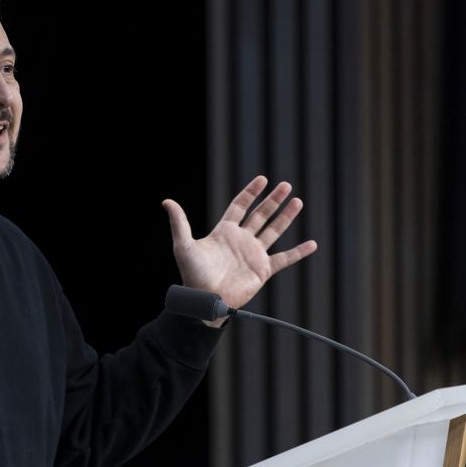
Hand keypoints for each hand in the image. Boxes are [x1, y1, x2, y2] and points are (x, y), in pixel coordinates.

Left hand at [162, 175, 316, 326]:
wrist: (204, 299)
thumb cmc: (192, 274)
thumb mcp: (184, 245)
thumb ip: (179, 222)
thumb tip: (166, 201)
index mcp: (224, 231)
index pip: (240, 206)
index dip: (250, 193)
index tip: (262, 179)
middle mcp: (241, 240)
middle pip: (260, 215)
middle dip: (273, 200)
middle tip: (286, 185)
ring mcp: (253, 254)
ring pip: (274, 231)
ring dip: (286, 217)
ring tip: (298, 201)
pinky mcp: (262, 270)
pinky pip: (284, 259)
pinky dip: (299, 252)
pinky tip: (312, 244)